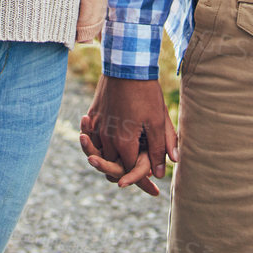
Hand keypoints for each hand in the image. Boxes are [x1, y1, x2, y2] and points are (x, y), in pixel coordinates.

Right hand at [81, 74, 177, 194]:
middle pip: (113, 165)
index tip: (154, 189)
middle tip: (136, 176)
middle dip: (124, 172)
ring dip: (107, 160)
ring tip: (121, 161)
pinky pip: (92, 137)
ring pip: (100, 153)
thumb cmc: (144, 92)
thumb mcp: (157, 120)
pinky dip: (97, 144)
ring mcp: (97, 125)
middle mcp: (106, 138)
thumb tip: (160, 172)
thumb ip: (159, 148)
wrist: (125, 64)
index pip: (131, 171)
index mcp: (123, 143)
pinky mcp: (93, 114)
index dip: (143, 180)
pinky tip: (106, 142)